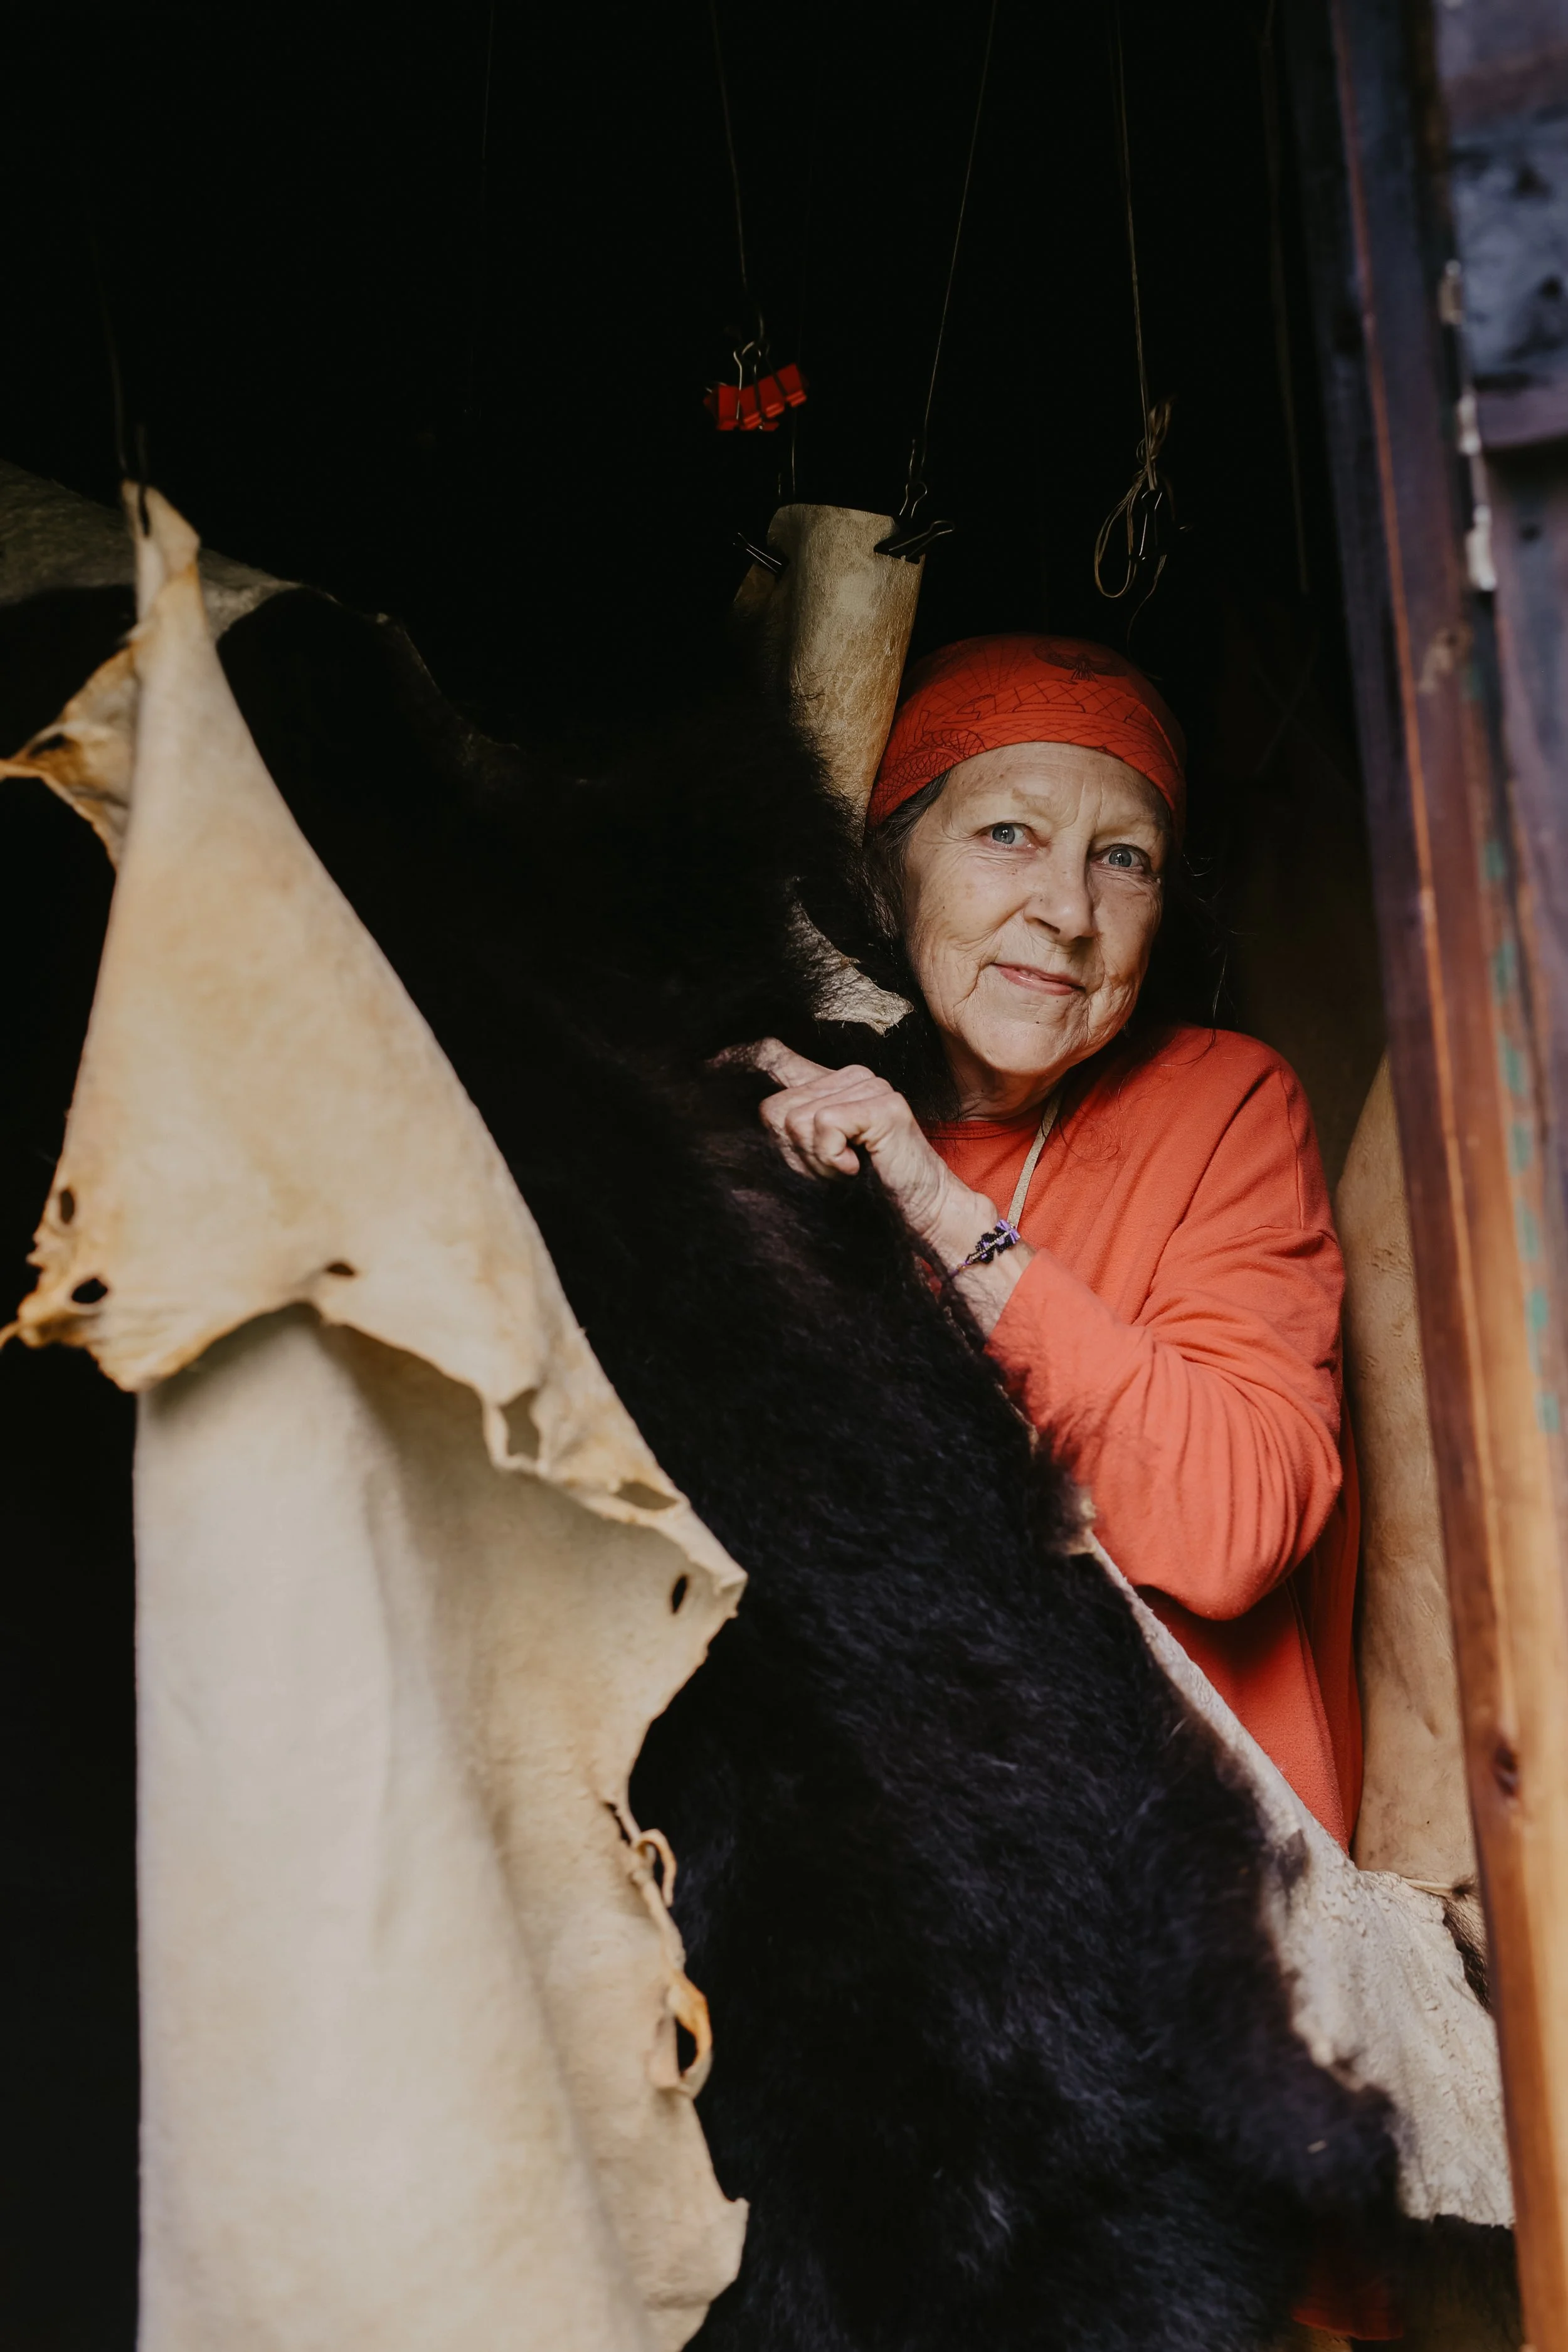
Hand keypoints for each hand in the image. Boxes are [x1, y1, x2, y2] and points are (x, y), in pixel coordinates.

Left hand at [746, 1039, 998, 1267]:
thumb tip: (744, 1120)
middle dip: (791, 1154)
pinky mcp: (881, 1105)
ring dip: (814, 1161)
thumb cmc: (869, 1192)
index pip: (774, 1055)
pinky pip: (822, 1125)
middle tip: (830, 1170)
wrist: (921, 1213)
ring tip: (847, 1169)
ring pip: (794, 1120)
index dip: (737, 1059)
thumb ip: (786, 1135)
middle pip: (773, 1108)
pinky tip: (857, 1167)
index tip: (705, 1066)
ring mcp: (868, 1086)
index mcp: (832, 1084)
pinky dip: (831, 1159)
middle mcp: (849, 1076)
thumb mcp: (814, 1161)